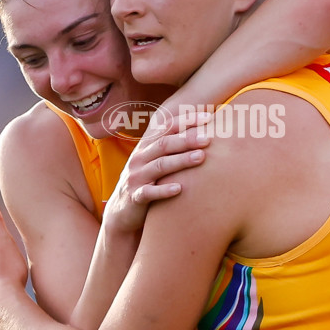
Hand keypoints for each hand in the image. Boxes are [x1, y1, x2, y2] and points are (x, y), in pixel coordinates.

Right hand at [104, 112, 210, 233]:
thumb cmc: (148, 182)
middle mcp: (140, 158)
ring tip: (201, 157)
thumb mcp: (156, 161)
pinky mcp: (134, 197)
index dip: (186, 121)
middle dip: (186, 139)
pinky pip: (148, 192)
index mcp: (146, 146)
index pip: (166, 127)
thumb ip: (173, 147)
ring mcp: (136, 177)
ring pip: (159, 166)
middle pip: (164, 144)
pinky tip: (179, 189)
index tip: (208, 117)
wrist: (121, 212)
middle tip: (208, 138)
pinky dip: (163, 190)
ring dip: (181, 161)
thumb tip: (205, 131)